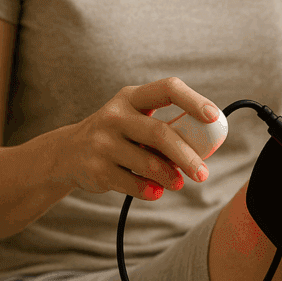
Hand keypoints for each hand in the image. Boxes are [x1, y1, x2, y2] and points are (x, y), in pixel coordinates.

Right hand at [55, 77, 221, 200]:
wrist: (67, 153)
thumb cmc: (116, 135)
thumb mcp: (134, 121)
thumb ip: (165, 129)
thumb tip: (205, 148)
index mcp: (131, 97)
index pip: (168, 89)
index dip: (194, 101)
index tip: (214, 117)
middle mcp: (115, 115)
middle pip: (160, 133)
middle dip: (187, 156)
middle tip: (203, 173)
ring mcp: (102, 142)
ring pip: (148, 163)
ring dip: (170, 177)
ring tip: (178, 183)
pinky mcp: (96, 168)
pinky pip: (133, 183)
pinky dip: (150, 190)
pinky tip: (156, 191)